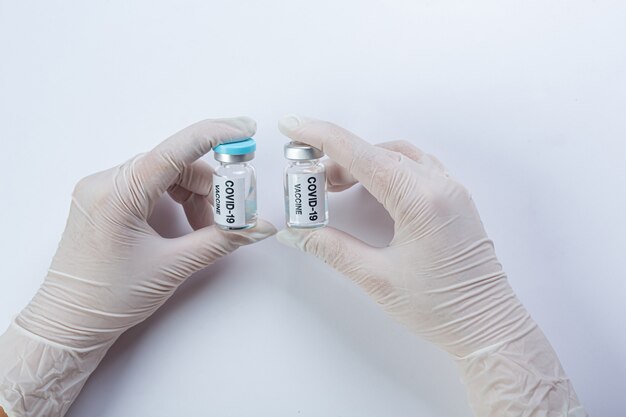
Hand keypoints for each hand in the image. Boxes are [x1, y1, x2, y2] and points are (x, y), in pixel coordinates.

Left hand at [0, 117, 275, 415]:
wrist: (69, 322)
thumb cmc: (109, 299)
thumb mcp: (173, 267)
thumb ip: (221, 241)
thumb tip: (257, 227)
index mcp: (118, 195)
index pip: (174, 151)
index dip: (214, 136)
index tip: (244, 131)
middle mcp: (105, 182)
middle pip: (175, 164)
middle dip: (210, 187)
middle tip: (232, 214)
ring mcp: (101, 188)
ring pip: (165, 173)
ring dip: (194, 195)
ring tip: (205, 229)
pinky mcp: (104, 199)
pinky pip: (150, 184)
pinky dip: (176, 199)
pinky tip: (186, 224)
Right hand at [276, 115, 585, 416]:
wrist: (488, 326)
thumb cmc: (439, 307)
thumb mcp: (376, 278)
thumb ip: (331, 248)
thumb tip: (296, 232)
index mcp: (420, 199)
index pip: (361, 155)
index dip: (321, 137)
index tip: (292, 126)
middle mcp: (439, 185)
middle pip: (377, 152)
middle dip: (337, 158)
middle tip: (309, 179)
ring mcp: (451, 190)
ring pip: (398, 156)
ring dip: (363, 162)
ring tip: (335, 187)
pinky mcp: (455, 200)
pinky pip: (415, 167)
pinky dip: (386, 169)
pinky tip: (370, 189)